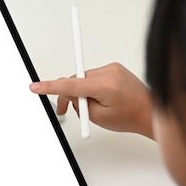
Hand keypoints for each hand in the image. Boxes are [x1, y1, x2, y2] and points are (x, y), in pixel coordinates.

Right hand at [30, 62, 154, 138]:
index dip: (50, 87)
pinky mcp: (114, 67)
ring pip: (83, 79)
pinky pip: (93, 76)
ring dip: (82, 91)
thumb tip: (67, 95)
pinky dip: (91, 86)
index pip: (70, 85)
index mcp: (105, 86)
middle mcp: (109, 72)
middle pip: (75, 80)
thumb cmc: (130, 117)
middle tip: (64, 111)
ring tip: (93, 107)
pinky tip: (101, 98)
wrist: (150, 111)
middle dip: (69, 95)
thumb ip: (79, 105)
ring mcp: (112, 68)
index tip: (36, 87)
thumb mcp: (99, 117)